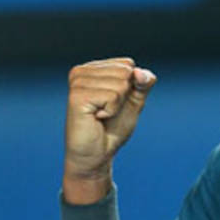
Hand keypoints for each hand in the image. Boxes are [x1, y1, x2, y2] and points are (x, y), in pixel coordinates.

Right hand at [64, 58, 156, 195]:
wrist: (97, 154)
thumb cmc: (112, 128)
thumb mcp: (134, 101)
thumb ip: (143, 83)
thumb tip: (139, 72)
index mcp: (93, 68)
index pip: (128, 65)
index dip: (131, 88)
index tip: (114, 103)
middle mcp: (81, 71)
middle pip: (126, 72)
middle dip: (124, 97)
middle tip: (107, 111)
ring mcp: (77, 82)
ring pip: (121, 84)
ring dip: (117, 106)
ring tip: (100, 115)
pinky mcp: (77, 95)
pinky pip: (113, 96)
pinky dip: (111, 111)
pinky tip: (96, 118)